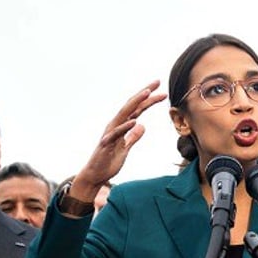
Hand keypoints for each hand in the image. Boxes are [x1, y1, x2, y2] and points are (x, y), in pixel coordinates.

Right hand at [70, 81, 166, 200]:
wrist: (95, 175)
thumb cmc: (108, 161)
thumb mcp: (126, 148)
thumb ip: (133, 137)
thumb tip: (142, 126)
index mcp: (121, 125)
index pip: (137, 109)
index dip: (149, 100)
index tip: (162, 92)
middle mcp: (115, 125)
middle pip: (132, 106)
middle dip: (145, 93)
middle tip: (157, 82)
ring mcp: (110, 133)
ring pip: (124, 114)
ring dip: (135, 103)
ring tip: (147, 93)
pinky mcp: (107, 144)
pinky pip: (117, 133)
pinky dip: (125, 126)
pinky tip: (135, 120)